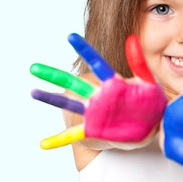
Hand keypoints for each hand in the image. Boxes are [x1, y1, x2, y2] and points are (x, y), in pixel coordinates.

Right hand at [30, 33, 166, 148]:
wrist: (147, 132)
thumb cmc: (149, 107)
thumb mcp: (150, 84)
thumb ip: (141, 64)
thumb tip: (131, 39)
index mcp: (112, 84)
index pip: (97, 63)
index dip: (84, 50)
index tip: (70, 36)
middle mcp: (97, 96)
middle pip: (72, 82)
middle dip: (53, 75)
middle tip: (34, 68)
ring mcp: (92, 113)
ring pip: (67, 103)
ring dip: (50, 98)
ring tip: (33, 92)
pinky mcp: (91, 130)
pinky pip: (72, 135)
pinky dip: (58, 140)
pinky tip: (43, 144)